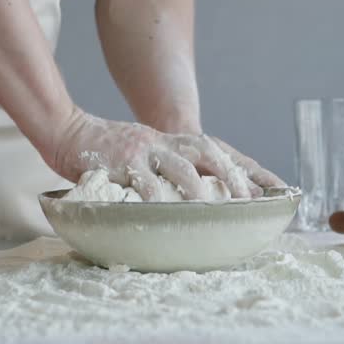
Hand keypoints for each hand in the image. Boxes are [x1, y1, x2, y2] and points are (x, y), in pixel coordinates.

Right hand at [51, 109, 285, 200]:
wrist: (68, 132)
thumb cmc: (107, 152)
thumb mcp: (144, 155)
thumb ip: (167, 172)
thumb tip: (197, 203)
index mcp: (172, 142)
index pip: (219, 150)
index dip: (248, 168)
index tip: (276, 189)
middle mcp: (163, 142)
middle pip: (208, 150)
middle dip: (231, 174)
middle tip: (248, 199)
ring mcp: (143, 150)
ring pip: (180, 164)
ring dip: (199, 187)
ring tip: (211, 208)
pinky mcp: (121, 161)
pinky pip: (141, 181)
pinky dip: (154, 196)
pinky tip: (163, 211)